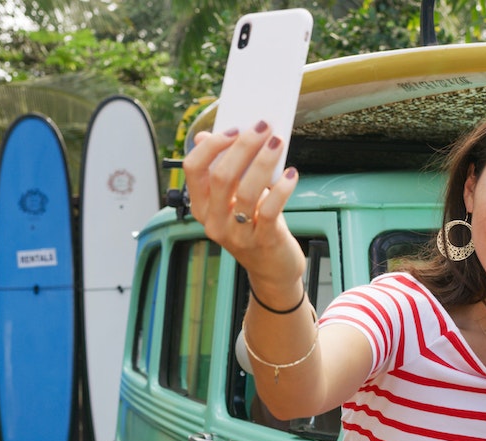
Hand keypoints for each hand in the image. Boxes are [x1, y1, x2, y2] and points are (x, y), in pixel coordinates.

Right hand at [182, 121, 306, 304]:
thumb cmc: (254, 225)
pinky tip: (292, 174)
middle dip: (243, 146)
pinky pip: (270, 210)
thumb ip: (222, 169)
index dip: (211, 146)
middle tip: (263, 127)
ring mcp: (236, 234)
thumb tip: (204, 137)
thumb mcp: (234, 198)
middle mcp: (213, 221)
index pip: (193, 169)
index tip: (234, 129)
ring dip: (265, 162)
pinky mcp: (262, 241)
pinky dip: (282, 188)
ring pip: (246, 191)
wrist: (271, 268)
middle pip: (221, 176)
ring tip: (278, 143)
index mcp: (201, 206)